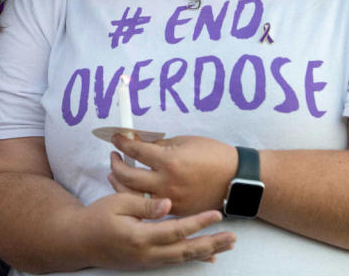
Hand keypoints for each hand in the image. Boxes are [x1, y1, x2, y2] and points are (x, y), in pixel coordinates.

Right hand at [80, 191, 234, 268]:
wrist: (79, 241)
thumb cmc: (96, 217)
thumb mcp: (117, 203)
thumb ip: (144, 205)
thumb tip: (168, 204)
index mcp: (139, 237)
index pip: (176, 230)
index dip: (198, 222)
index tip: (216, 214)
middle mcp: (146, 254)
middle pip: (185, 251)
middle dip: (211, 244)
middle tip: (232, 237)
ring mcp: (146, 262)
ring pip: (182, 259)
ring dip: (206, 252)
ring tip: (225, 245)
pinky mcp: (145, 263)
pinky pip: (173, 262)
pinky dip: (191, 258)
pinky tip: (206, 256)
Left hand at [109, 135, 233, 215]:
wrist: (234, 179)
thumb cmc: (213, 155)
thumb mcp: (184, 142)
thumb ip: (159, 145)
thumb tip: (138, 143)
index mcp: (169, 161)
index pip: (136, 151)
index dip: (122, 142)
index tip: (116, 137)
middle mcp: (166, 183)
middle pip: (128, 176)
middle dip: (116, 163)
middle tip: (114, 155)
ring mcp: (170, 200)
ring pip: (133, 196)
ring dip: (119, 183)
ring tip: (114, 174)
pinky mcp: (175, 211)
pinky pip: (148, 205)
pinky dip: (136, 197)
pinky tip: (130, 189)